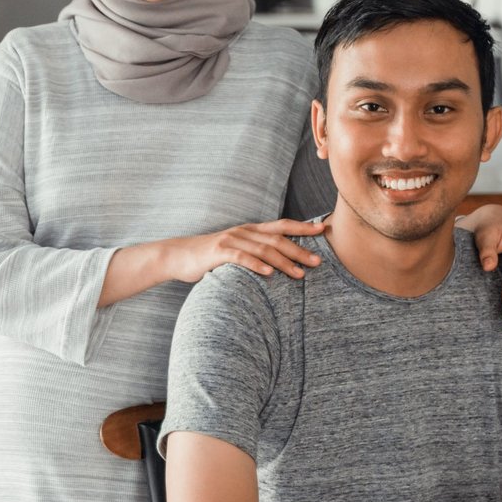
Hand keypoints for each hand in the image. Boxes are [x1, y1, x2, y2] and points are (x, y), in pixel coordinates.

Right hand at [162, 219, 324, 282]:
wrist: (179, 255)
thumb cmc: (211, 256)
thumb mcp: (236, 250)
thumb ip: (255, 252)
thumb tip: (279, 263)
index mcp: (250, 230)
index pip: (281, 226)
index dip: (302, 228)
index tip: (323, 230)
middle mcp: (244, 231)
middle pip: (277, 238)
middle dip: (300, 249)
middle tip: (318, 262)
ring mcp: (231, 240)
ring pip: (263, 249)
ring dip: (284, 261)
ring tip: (299, 274)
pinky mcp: (220, 252)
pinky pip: (242, 258)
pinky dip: (257, 265)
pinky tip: (269, 274)